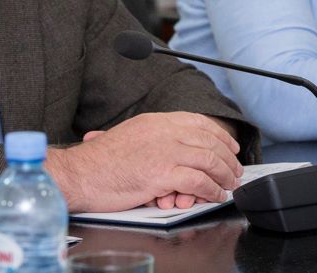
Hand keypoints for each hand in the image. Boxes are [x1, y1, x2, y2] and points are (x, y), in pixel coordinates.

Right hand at [46, 112, 243, 211]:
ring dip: (225, 175)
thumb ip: (151, 138)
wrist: (80, 174)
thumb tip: (170, 146)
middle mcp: (163, 132)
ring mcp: (164, 151)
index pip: (198, 122)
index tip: (230, 145)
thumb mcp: (128, 136)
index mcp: (155, 121)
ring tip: (230, 185)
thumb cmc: (98, 162)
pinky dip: (211, 190)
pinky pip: (198, 181)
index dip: (219, 134)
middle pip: (209, 140)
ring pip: (209, 160)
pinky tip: (215, 195)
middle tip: (236, 170)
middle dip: (228, 157)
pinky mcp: (162, 174)